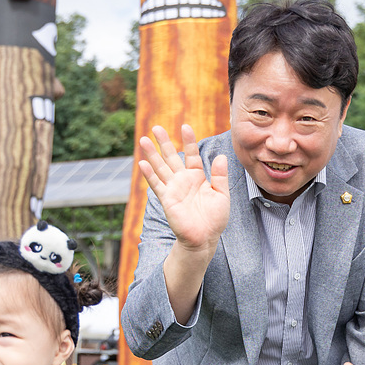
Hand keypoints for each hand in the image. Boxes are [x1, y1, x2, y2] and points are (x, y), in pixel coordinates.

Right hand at [138, 124, 229, 254]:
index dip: (188, 141)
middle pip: (171, 157)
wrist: (204, 238)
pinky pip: (156, 184)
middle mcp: (183, 180)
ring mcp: (174, 189)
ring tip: (143, 140)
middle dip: (164, 142)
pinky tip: (142, 163)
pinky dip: (149, 174)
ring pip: (160, 167)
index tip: (185, 126)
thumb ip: (220, 175)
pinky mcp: (167, 200)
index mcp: (198, 177)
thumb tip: (221, 156)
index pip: (191, 154)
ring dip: (151, 154)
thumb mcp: (222, 194)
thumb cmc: (214, 219)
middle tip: (156, 127)